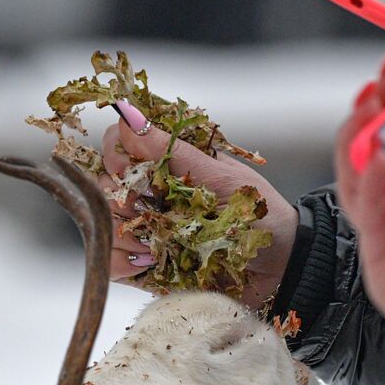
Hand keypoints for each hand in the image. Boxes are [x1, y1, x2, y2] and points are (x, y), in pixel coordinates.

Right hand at [100, 102, 297, 308]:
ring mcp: (146, 231)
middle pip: (103, 187)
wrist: (282, 268)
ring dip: (124, 235)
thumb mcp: (222, 179)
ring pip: (104, 227)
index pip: (116, 144)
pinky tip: (150, 264)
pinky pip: (112, 265)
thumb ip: (173, 153)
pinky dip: (122, 265)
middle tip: (154, 213)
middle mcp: (151, 195)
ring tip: (158, 245)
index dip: (113, 155)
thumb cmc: (260, 215)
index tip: (128, 169)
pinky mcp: (146, 269)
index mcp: (167, 165)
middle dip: (122, 200)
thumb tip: (127, 115)